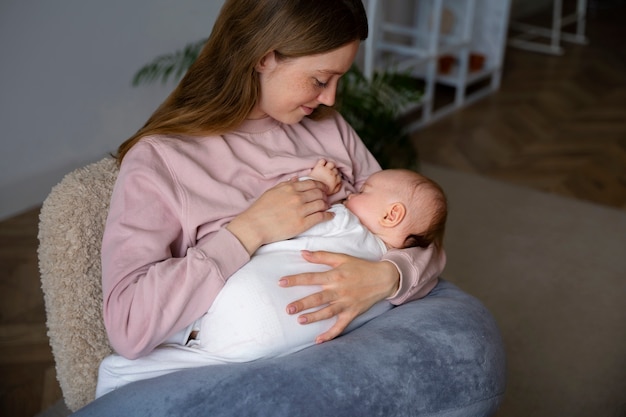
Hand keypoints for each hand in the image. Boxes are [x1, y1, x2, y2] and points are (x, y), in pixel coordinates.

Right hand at [227, 178, 332, 254]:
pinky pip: (320, 217)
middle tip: (326, 199)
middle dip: (325, 195)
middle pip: (319, 193)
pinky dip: (328, 215)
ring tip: (327, 207)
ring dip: (327, 205)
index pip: (312, 183)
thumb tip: (296, 179)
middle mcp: (297, 197)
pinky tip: (330, 215)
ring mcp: (300, 210)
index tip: (324, 189)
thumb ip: (285, 184)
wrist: (254, 226)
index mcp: (290, 188)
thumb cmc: (260, 209)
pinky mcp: (302, 224)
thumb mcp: (272, 192)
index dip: (321, 186)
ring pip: (321, 204)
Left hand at [278, 250, 399, 343]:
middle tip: (288, 309)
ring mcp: (346, 304)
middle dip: (302, 304)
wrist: (383, 278)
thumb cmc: (361, 267)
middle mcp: (339, 291)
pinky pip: (340, 326)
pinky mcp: (352, 313)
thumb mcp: (342, 258)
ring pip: (327, 312)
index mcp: (335, 276)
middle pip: (317, 298)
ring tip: (300, 320)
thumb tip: (302, 254)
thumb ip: (322, 256)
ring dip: (313, 317)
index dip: (295, 280)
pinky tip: (318, 340)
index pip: (311, 278)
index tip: (281, 282)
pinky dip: (330, 335)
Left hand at [309, 159, 341, 194]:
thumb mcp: (333, 191)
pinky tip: (321, 164)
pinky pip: (323, 160)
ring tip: (326, 168)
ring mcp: (326, 169)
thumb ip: (338, 187)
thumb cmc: (322, 191)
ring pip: (331, 163)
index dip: (336, 176)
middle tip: (328, 174)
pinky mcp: (319, 166)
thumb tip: (340, 183)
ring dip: (329, 165)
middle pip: (335, 169)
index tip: (332, 178)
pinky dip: (322, 161)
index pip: (339, 176)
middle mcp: (332, 174)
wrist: (313, 189)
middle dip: (333, 171)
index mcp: (336, 180)